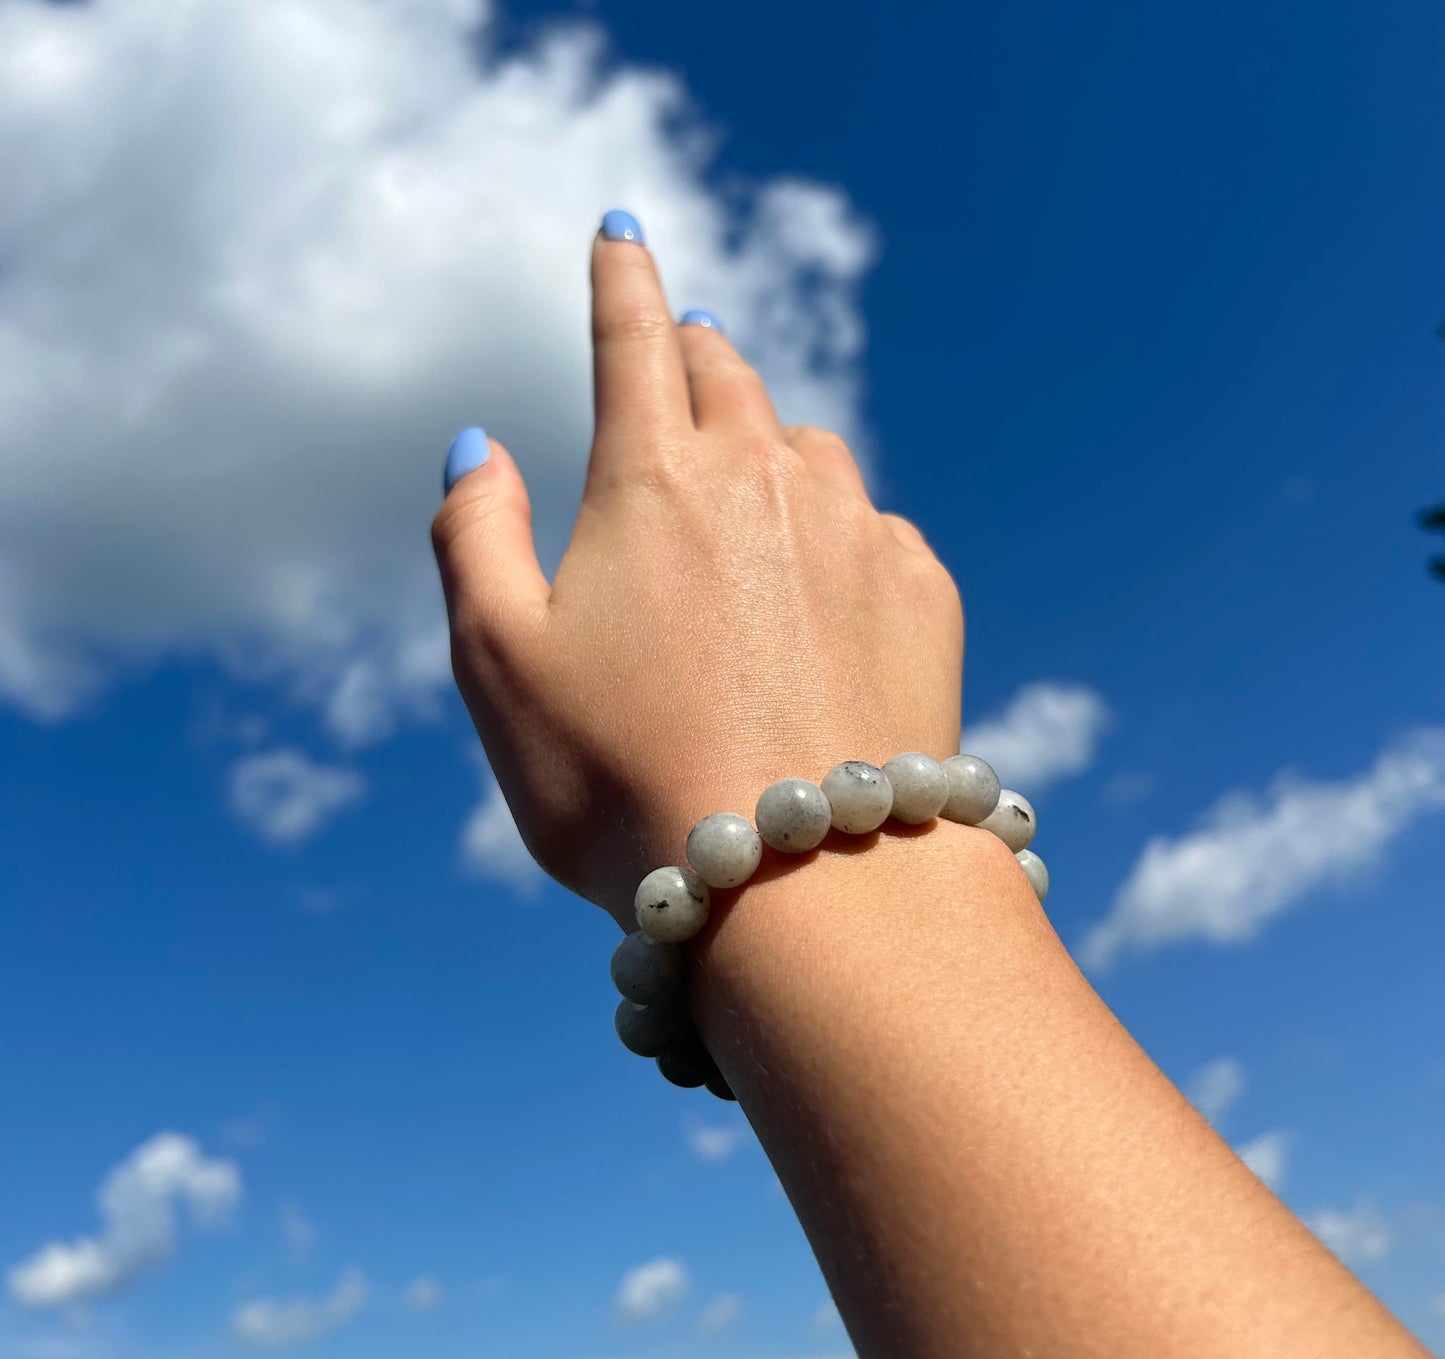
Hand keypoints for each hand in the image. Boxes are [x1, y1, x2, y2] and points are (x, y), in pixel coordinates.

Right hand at [431, 215, 964, 929]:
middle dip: (694, 350)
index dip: (618, 276)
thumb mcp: (497, 662)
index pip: (632, 336)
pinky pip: (878, 529)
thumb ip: (471, 533)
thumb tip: (478, 441)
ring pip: (811, 448)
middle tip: (680, 348)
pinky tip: (826, 590)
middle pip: (730, 373)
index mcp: (653, 479)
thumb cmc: (624, 779)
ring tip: (750, 484)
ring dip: (771, 444)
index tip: (619, 228)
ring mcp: (860, 532)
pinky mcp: (926, 595)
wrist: (805, 881)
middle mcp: (767, 479)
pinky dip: (842, 534)